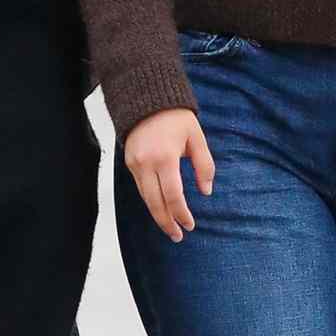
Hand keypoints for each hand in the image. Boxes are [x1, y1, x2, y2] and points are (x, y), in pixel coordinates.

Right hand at [124, 109, 214, 242]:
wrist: (147, 98)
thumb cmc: (176, 117)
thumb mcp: (197, 138)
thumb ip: (204, 166)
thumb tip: (206, 192)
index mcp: (165, 157)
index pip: (173, 195)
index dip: (182, 214)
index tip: (190, 225)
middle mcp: (146, 163)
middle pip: (155, 203)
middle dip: (167, 222)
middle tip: (178, 236)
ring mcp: (134, 164)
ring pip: (145, 198)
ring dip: (157, 215)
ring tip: (170, 228)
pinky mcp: (128, 162)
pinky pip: (140, 188)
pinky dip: (151, 201)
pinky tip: (160, 209)